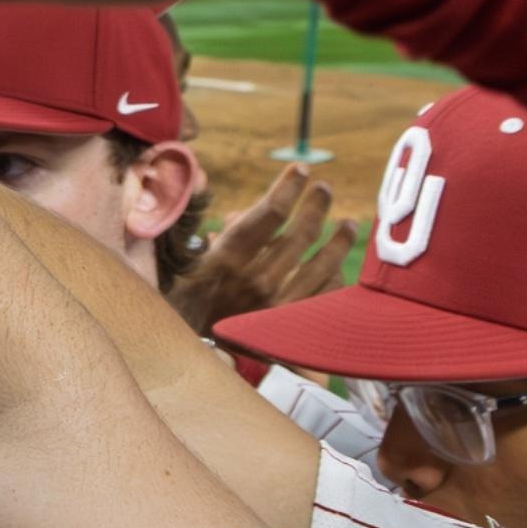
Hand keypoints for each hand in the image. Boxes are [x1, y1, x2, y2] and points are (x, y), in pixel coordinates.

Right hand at [170, 165, 356, 338]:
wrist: (182, 358)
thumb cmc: (177, 304)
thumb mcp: (181, 264)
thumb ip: (207, 231)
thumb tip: (224, 200)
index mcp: (224, 260)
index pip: (269, 213)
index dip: (288, 186)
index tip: (301, 169)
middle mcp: (255, 281)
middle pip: (301, 234)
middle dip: (317, 204)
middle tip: (324, 188)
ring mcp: (276, 307)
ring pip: (322, 264)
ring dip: (340, 240)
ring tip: (349, 224)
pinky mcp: (289, 329)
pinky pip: (324, 298)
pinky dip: (335, 280)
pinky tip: (340, 269)